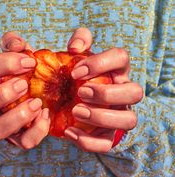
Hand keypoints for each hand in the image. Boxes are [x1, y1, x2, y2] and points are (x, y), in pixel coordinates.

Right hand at [0, 32, 49, 149]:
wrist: (38, 93)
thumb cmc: (27, 72)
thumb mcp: (21, 53)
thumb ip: (15, 43)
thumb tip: (17, 45)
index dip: (4, 63)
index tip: (31, 62)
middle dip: (1, 95)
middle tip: (25, 84)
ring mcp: (2, 122)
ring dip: (16, 117)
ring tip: (37, 103)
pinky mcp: (19, 137)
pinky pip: (23, 142)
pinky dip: (37, 130)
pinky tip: (46, 114)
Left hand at [65, 28, 142, 152]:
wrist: (72, 102)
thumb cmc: (78, 77)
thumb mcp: (77, 56)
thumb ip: (80, 41)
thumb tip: (76, 47)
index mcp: (116, 70)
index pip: (122, 58)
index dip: (101, 63)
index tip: (75, 71)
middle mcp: (123, 93)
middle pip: (135, 92)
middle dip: (107, 93)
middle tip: (80, 92)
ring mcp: (118, 115)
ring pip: (128, 120)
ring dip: (102, 117)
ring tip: (76, 112)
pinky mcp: (107, 135)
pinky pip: (107, 143)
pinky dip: (88, 141)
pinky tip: (69, 131)